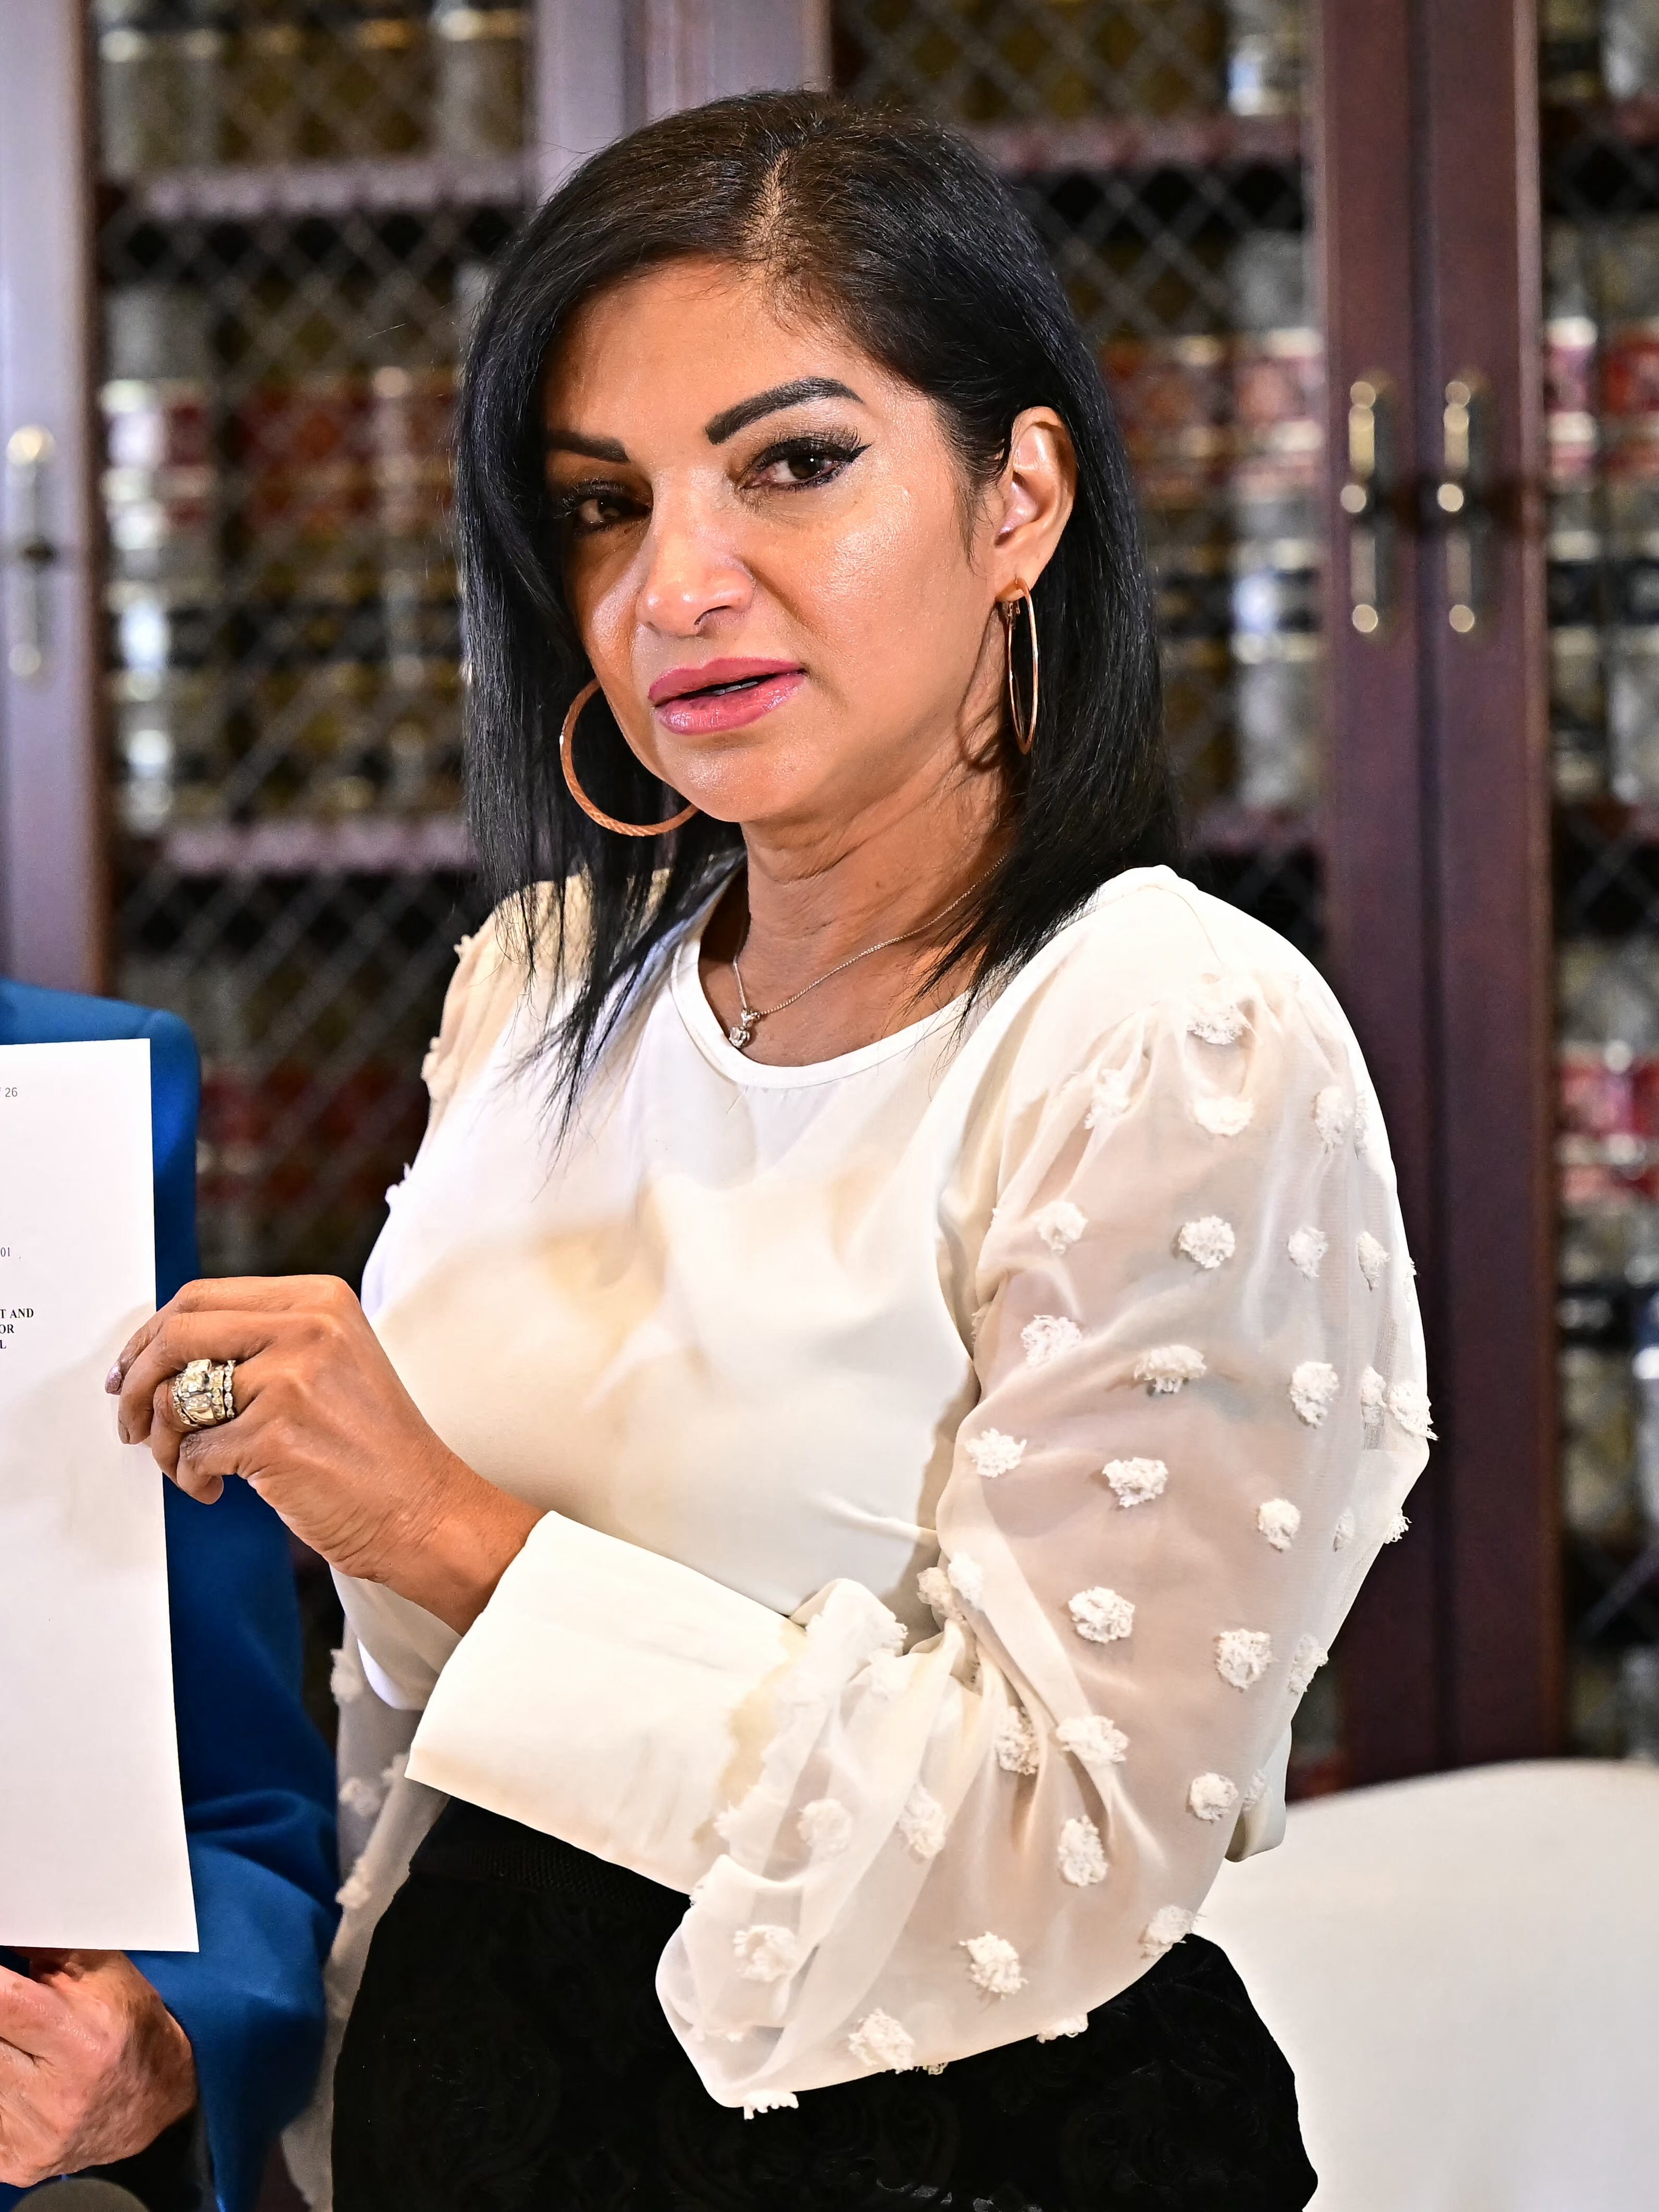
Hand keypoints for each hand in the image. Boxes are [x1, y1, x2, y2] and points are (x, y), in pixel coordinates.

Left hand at [0, 1950, 195, 2186]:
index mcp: (83, 2040)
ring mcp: (31, 2137)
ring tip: (19, 2040)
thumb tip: (9, 1926)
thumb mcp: (106, 1972)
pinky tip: (17, 2075)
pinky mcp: (15, 2163)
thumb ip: (48, 1947)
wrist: (155, 2099)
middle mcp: (56, 2097)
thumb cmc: (129, 2025)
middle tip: (12, 2009)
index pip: (3, 2004)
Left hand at [109, 1275, 539, 1633]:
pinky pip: (192, 1453)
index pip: (200, 1297)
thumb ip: (263, 1340)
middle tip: (129, 1421)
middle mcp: (307, 1327)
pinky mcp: (274, 1435)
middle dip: (135, 1383)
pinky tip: (218, 1490)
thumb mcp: (332, 1362)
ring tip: (187, 1465)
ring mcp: (291, 1380)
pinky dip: (192, 1479)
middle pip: (176, 1335)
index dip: (150, 1336)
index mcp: (319, 1300)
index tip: (130, 1371)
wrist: (425, 1510)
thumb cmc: (376, 1448)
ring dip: (162, 1441)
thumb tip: (164, 1350)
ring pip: (174, 1399)